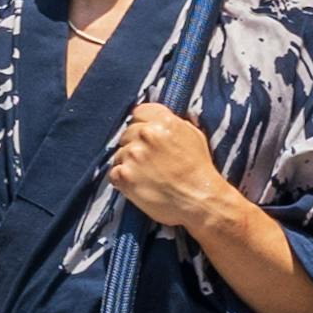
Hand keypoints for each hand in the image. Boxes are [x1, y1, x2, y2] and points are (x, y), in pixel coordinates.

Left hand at [106, 102, 260, 257]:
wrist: (199, 200)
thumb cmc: (199, 170)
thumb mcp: (194, 136)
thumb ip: (174, 124)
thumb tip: (159, 121)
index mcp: (164, 122)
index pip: (139, 112)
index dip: (142, 124)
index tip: (145, 136)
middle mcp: (146, 134)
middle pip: (127, 133)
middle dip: (134, 145)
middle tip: (147, 161)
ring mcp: (133, 155)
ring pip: (119, 154)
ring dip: (128, 163)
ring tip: (145, 176)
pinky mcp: (124, 175)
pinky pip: (113, 172)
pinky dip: (122, 179)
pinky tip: (137, 185)